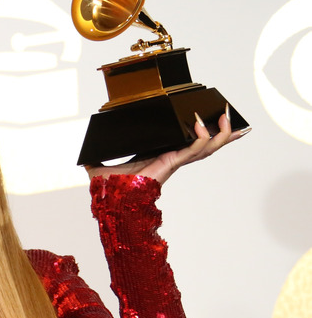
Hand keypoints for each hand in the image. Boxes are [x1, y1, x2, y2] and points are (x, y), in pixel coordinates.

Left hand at [85, 106, 249, 184]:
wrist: (111, 200)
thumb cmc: (110, 187)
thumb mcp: (102, 165)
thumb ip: (98, 156)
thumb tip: (85, 152)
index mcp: (161, 156)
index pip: (188, 144)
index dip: (205, 135)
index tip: (218, 123)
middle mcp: (171, 159)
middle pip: (205, 145)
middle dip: (222, 133)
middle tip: (233, 118)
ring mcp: (173, 161)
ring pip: (205, 148)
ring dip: (219, 134)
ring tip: (228, 118)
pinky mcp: (171, 163)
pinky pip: (192, 149)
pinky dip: (201, 138)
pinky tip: (203, 126)